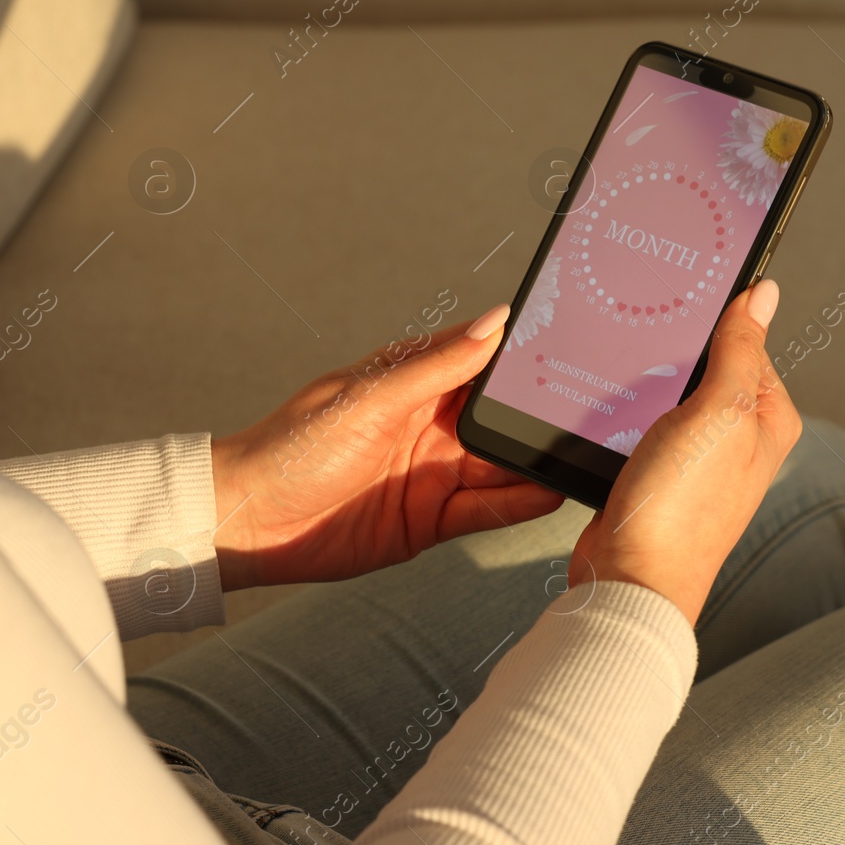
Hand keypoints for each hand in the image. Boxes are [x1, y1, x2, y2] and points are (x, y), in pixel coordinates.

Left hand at [210, 306, 564, 590]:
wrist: (249, 522)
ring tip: (585, 452)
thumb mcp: (368, 398)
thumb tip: (494, 321)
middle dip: (542, 413)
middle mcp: (430, 425)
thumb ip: (436, 365)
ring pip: (502, 463)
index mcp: (413, 382)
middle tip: (595, 409)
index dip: (526, 355)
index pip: (483, 361)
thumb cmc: (291, 447)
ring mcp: (433, 473)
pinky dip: (520, 503)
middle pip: (502, 416)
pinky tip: (552, 492)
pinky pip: (487, 509)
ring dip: (538, 459)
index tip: (575, 345)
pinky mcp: (430, 519)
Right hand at [568, 279, 801, 624]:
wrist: (631, 577)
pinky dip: (627, 417)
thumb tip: (762, 294)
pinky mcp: (662, 475)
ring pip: (670, 396)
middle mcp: (741, 440)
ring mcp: (701, 460)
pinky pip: (644, 426)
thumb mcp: (717, 413)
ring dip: (644, 389)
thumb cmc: (680, 509)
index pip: (747, 343)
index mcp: (769, 420)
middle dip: (673, 359)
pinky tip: (612, 419)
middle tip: (646, 355)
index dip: (713, 323)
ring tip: (628, 394)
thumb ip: (740, 350)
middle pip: (705, 368)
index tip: (679, 309)